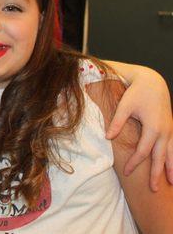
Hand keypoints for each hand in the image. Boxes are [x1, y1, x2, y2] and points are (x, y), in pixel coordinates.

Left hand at [106, 66, 171, 190]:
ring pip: (172, 154)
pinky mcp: (171, 128)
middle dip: (158, 174)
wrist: (152, 82)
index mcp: (153, 128)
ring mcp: (170, 130)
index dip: (135, 163)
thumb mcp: (124, 106)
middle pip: (161, 157)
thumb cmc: (136, 94)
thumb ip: (117, 122)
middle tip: (154, 190)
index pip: (143, 151)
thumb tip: (107, 137)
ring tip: (172, 184)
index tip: (127, 172)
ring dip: (172, 169)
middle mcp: (165, 132)